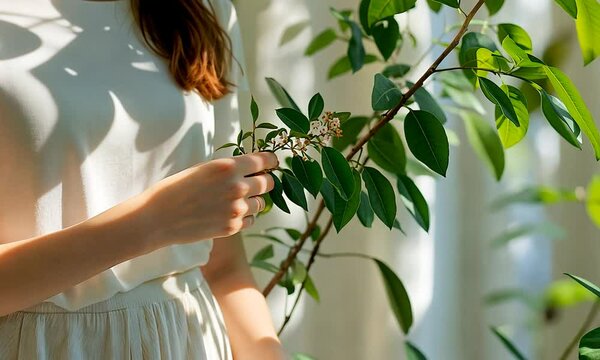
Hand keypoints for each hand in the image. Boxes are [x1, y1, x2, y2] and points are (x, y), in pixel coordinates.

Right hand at [140, 152, 277, 247]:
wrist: (158, 217)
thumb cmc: (177, 188)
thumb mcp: (204, 168)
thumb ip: (229, 168)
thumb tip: (251, 167)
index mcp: (228, 167)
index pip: (264, 161)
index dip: (271, 161)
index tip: (272, 162)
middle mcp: (237, 187)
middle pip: (268, 183)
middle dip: (264, 181)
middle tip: (257, 182)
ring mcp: (236, 209)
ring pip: (261, 203)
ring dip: (253, 200)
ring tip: (236, 200)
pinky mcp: (232, 227)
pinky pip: (251, 220)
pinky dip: (245, 216)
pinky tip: (230, 212)